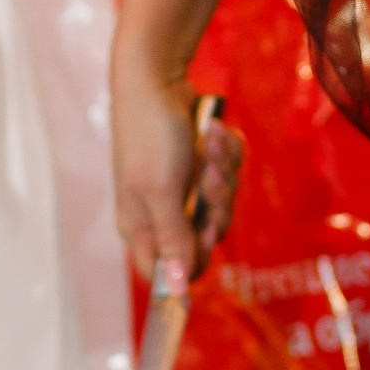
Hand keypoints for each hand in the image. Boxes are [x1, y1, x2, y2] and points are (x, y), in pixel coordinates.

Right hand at [112, 62, 206, 283]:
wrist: (157, 77)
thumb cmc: (151, 136)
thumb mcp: (162, 192)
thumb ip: (173, 241)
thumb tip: (175, 292)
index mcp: (140, 227)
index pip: (166, 273)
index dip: (190, 264)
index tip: (206, 234)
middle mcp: (161, 213)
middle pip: (207, 237)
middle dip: (215, 201)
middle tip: (206, 174)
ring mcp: (183, 189)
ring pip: (223, 203)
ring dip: (222, 169)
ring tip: (207, 140)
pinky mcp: (200, 167)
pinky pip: (228, 175)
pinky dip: (226, 152)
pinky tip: (212, 132)